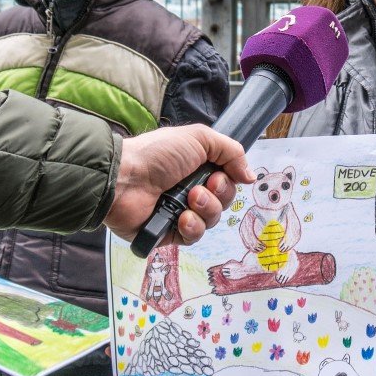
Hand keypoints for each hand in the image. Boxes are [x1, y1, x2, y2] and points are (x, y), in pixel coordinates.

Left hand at [102, 125, 253, 244]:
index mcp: (197, 167)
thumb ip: (231, 152)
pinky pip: (194, 237)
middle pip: (224, 201)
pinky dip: (192, 227)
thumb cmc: (157, 154)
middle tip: (198, 187)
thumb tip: (251, 176)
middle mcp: (191, 190)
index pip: (228, 180)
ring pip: (212, 220)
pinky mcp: (170, 233)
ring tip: (188, 200)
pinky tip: (181, 218)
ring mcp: (180, 212)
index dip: (229, 180)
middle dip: (217, 195)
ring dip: (205, 210)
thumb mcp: (199, 138)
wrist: (124, 179)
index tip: (217, 175)